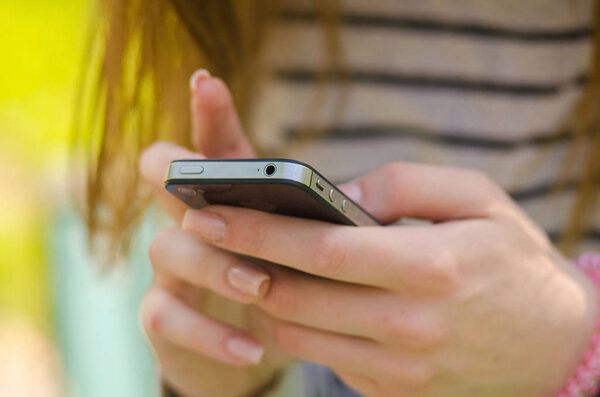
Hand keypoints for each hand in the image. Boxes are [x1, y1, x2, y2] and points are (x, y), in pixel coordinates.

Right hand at [139, 71, 289, 396]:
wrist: (252, 345)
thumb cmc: (285, 281)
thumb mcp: (303, 245)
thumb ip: (318, 221)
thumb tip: (358, 205)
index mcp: (227, 197)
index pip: (213, 145)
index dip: (207, 114)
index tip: (207, 81)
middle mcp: (190, 222)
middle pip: (167, 184)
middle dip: (189, 188)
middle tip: (231, 213)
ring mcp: (172, 269)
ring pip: (166, 249)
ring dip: (216, 265)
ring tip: (263, 284)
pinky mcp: (164, 317)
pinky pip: (166, 318)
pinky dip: (208, 333)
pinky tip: (253, 350)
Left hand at [179, 162, 599, 396]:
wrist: (560, 346)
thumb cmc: (517, 261)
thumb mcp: (478, 198)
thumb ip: (403, 184)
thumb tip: (336, 192)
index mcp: (429, 268)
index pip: (319, 249)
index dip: (258, 230)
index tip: (211, 212)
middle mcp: (408, 326)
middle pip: (293, 297)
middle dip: (238, 262)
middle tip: (205, 233)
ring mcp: (399, 368)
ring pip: (297, 335)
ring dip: (257, 299)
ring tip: (237, 262)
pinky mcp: (393, 391)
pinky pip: (324, 358)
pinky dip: (295, 327)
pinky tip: (287, 298)